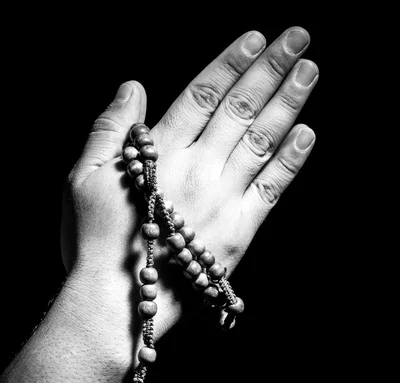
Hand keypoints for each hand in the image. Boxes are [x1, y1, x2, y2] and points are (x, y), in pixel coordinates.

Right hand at [61, 26, 317, 363]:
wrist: (117, 302)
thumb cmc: (94, 241)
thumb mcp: (81, 178)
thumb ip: (108, 129)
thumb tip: (133, 87)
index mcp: (160, 153)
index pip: (203, 95)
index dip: (231, 63)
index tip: (257, 38)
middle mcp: (197, 169)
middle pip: (239, 109)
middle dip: (270, 69)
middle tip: (298, 37)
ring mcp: (222, 199)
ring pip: (261, 141)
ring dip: (288, 103)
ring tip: (309, 70)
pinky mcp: (238, 232)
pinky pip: (271, 189)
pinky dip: (291, 160)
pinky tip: (308, 133)